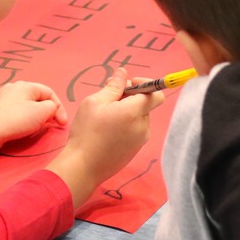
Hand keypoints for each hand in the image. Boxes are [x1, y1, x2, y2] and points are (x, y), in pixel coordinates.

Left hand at [0, 81, 68, 155]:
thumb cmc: (15, 120)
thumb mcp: (41, 112)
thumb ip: (52, 108)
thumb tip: (51, 109)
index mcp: (26, 85)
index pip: (50, 93)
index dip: (59, 108)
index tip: (62, 125)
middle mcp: (14, 87)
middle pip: (38, 99)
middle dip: (47, 113)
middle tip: (50, 126)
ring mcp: (4, 98)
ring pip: (28, 106)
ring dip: (36, 117)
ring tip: (36, 128)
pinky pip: (17, 112)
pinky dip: (24, 119)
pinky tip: (22, 129)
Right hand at [48, 68, 164, 207]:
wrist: (83, 166)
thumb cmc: (87, 132)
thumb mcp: (94, 102)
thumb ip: (113, 86)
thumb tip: (123, 73)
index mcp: (135, 112)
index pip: (156, 94)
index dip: (145, 85)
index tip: (128, 84)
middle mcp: (143, 126)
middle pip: (146, 104)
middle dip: (131, 97)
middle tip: (108, 97)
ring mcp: (141, 140)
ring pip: (140, 117)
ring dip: (127, 111)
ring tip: (105, 115)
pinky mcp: (135, 150)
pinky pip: (136, 130)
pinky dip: (126, 124)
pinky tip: (108, 129)